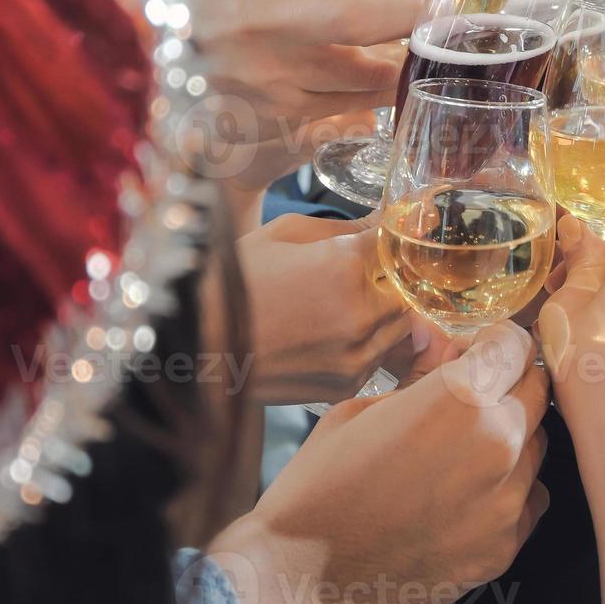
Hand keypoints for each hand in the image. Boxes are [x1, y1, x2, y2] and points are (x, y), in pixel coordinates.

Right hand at [185, 0, 444, 191]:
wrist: (166, 61)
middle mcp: (258, 20)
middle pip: (360, 22)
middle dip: (421, 16)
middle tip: (460, 11)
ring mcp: (265, 77)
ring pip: (364, 77)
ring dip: (407, 63)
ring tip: (434, 46)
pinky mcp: (275, 120)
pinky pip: (351, 112)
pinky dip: (381, 97)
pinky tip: (397, 80)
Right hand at [212, 321, 549, 603]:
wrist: (303, 583)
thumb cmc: (319, 490)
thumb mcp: (361, 409)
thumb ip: (424, 378)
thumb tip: (456, 355)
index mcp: (460, 399)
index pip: (514, 344)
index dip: (497, 342)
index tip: (484, 350)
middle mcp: (498, 445)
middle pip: (538, 390)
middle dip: (512, 382)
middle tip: (478, 392)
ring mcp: (507, 502)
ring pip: (538, 444)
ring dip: (514, 435)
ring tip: (464, 447)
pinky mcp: (505, 547)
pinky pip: (531, 497)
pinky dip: (511, 487)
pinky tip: (469, 492)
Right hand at [236, 212, 410, 404]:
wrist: (195, 345)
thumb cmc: (234, 281)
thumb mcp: (285, 234)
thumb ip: (344, 228)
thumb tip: (385, 219)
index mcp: (346, 263)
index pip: (400, 242)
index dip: (400, 234)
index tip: (399, 230)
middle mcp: (360, 312)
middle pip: (409, 288)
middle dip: (395, 277)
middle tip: (370, 271)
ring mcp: (356, 354)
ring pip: (401, 326)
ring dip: (385, 312)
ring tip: (344, 303)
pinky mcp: (346, 383)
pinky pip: (379, 358)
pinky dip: (368, 344)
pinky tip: (332, 333)